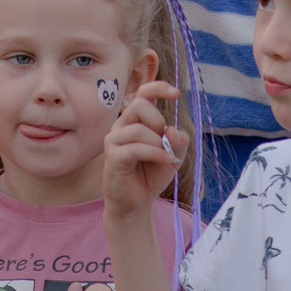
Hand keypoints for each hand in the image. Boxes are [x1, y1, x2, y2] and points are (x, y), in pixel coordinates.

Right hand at [104, 80, 190, 216]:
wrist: (136, 202)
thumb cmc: (152, 174)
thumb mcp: (174, 155)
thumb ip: (178, 140)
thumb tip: (172, 130)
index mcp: (136, 120)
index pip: (143, 92)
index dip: (159, 87)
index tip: (176, 94)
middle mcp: (122, 125)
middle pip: (139, 105)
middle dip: (158, 120)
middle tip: (165, 141)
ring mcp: (114, 140)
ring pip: (138, 129)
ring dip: (159, 143)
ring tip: (167, 157)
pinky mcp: (112, 157)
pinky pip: (135, 148)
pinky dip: (155, 153)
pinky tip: (166, 160)